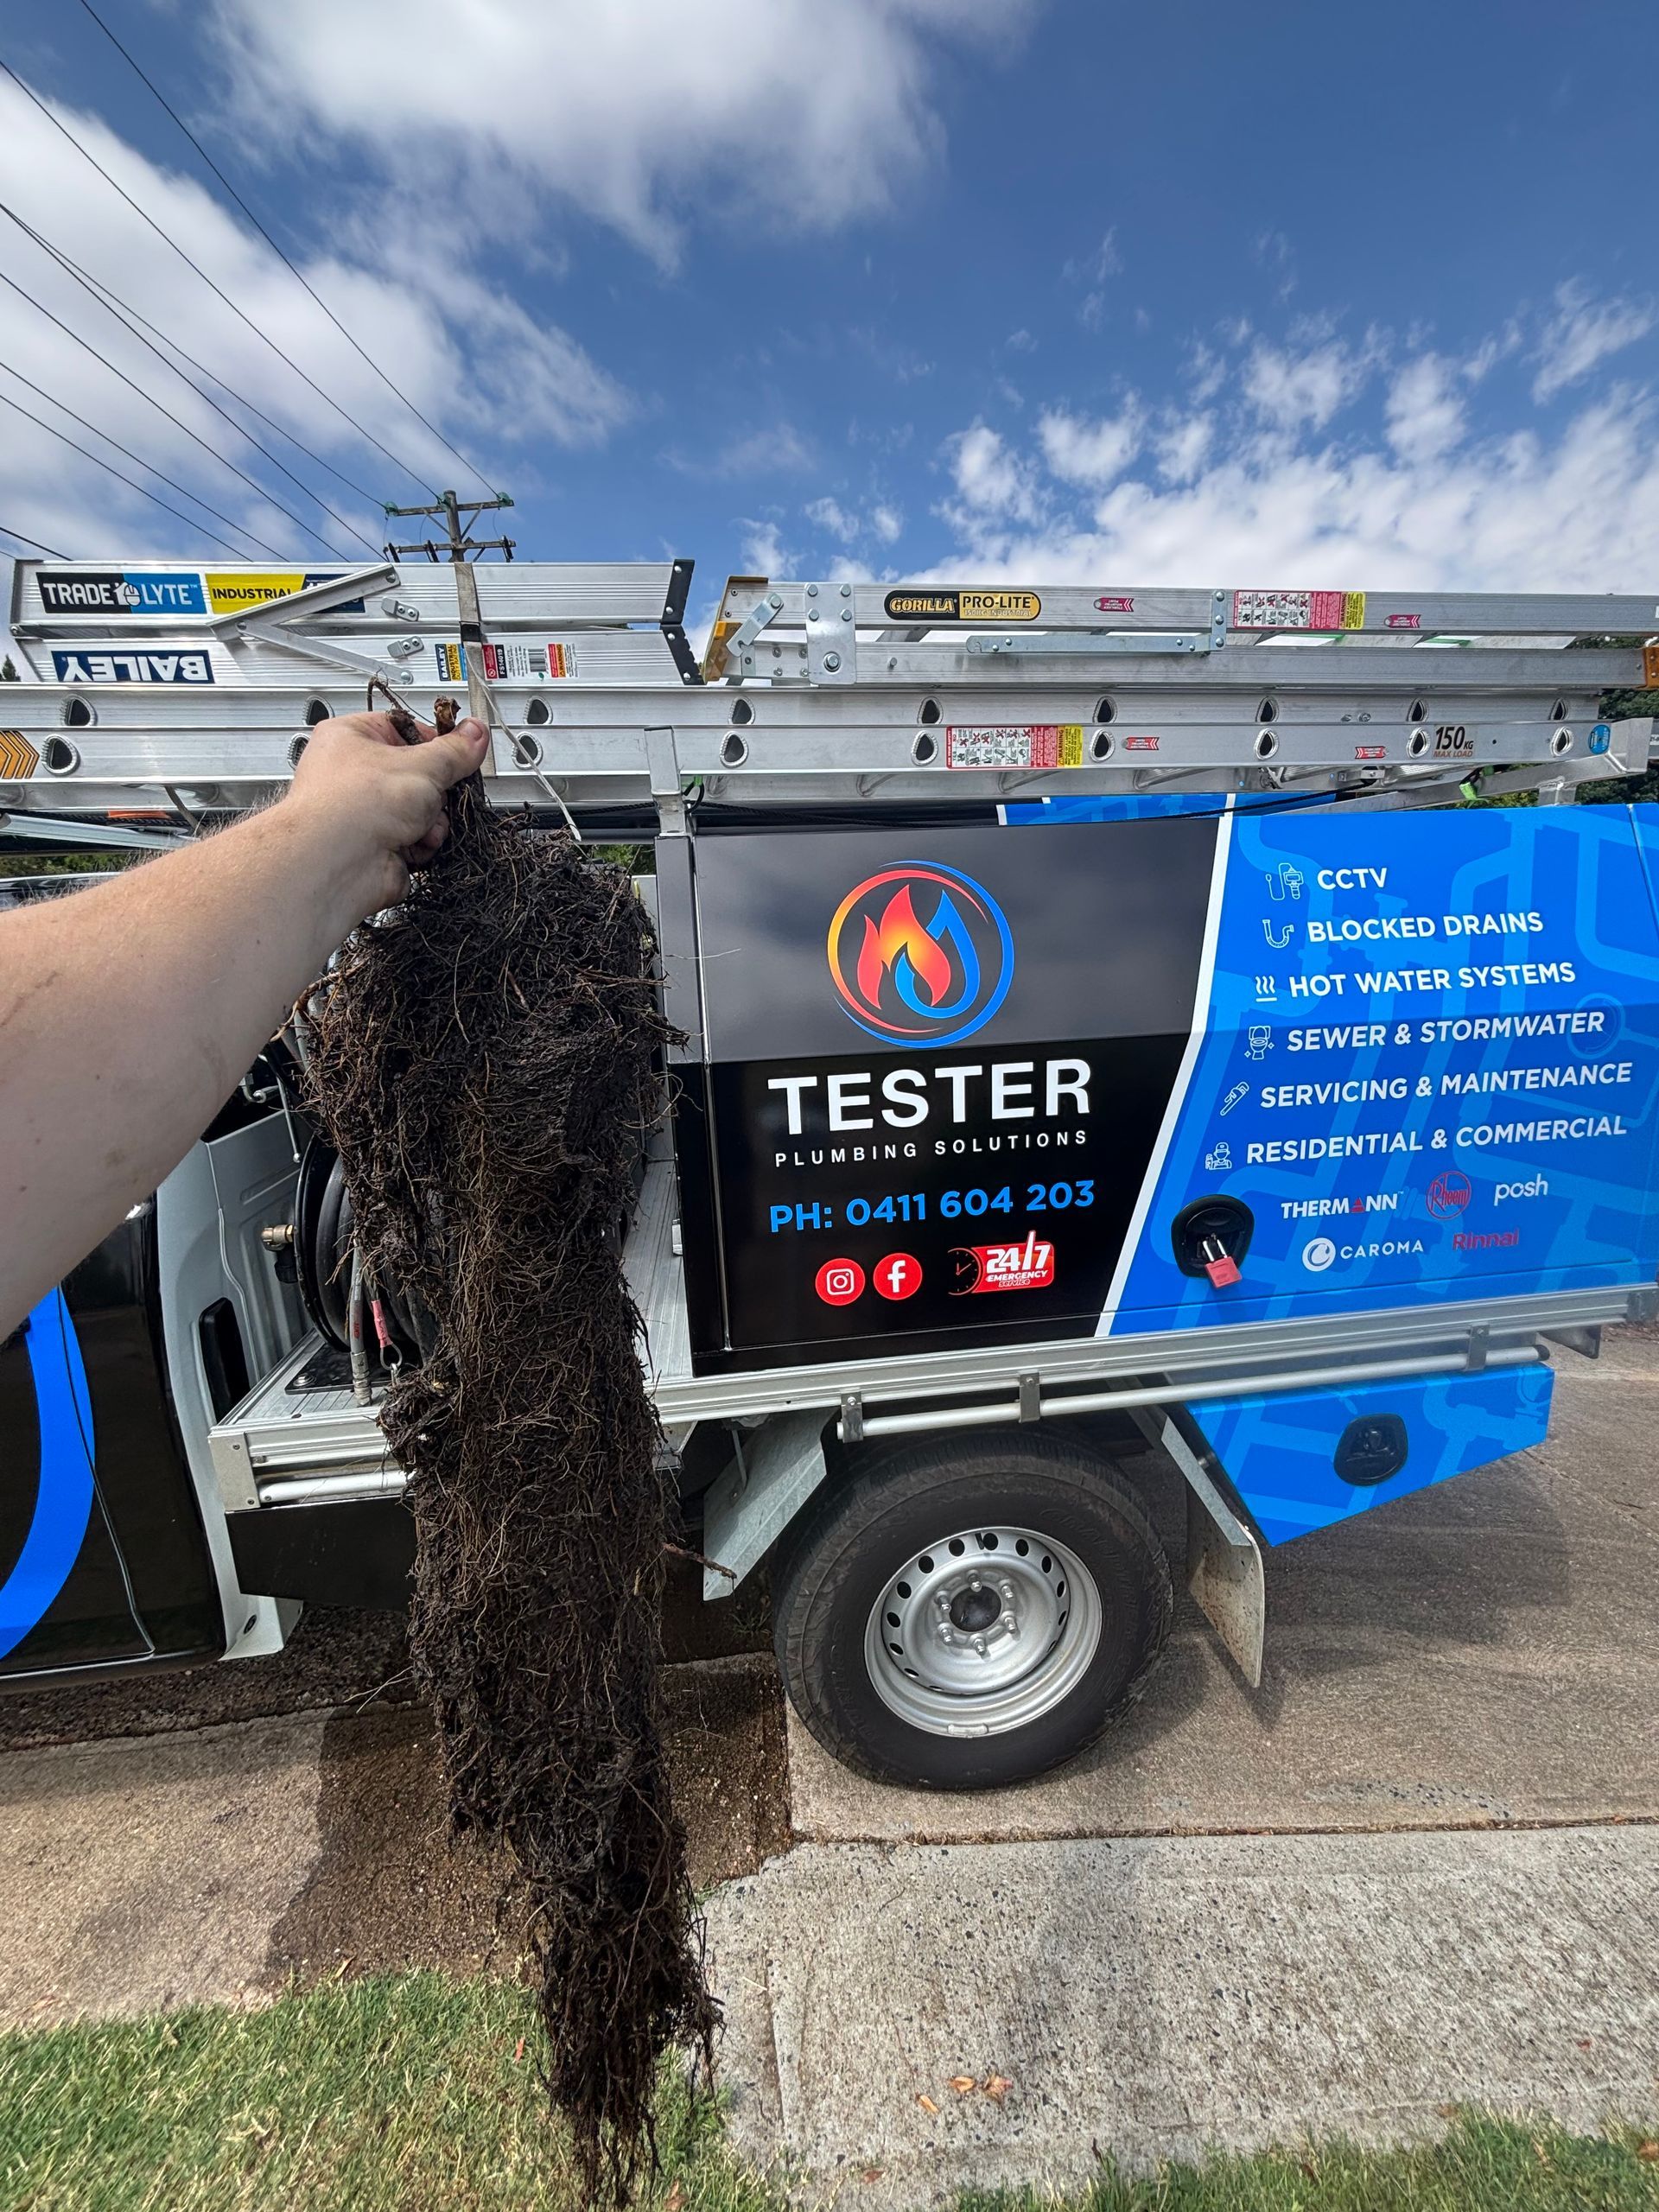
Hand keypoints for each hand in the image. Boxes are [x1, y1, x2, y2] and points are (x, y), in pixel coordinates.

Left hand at [284, 709, 490, 912]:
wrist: (338, 863)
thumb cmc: (355, 804)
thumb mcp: (423, 764)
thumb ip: (456, 750)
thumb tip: (474, 733)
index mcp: (351, 737)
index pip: (404, 729)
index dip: (435, 742)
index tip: (458, 751)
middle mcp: (352, 774)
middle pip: (417, 774)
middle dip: (436, 790)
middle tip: (435, 791)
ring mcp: (363, 812)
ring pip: (420, 810)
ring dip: (433, 820)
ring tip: (422, 823)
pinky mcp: (375, 845)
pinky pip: (414, 838)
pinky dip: (422, 843)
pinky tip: (416, 843)